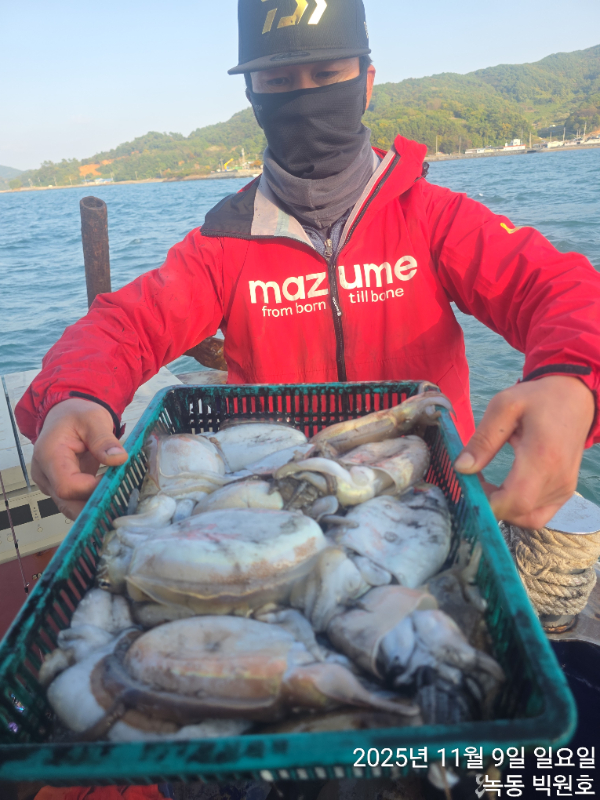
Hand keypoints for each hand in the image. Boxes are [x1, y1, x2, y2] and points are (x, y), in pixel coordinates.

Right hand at [31, 399, 127, 519]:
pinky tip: (110, 501)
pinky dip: (91, 503)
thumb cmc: (77, 415)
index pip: (67, 486)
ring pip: (70, 506)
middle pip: (66, 502)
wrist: (66, 415)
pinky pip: (74, 502)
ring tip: (118, 503)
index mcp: (49, 456)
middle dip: (93, 506)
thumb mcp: (94, 419)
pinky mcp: (60, 487)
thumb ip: (104, 440)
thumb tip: (119, 458)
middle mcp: (45, 474)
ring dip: (93, 507)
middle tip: (120, 502)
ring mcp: (50, 483)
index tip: (113, 481)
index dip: (91, 489)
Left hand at [454, 376, 594, 527]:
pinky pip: (538, 514)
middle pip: (518, 512)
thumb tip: (461, 468)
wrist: (574, 398)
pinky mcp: (565, 493)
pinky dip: (517, 509)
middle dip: (488, 503)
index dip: (486, 503)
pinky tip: (504, 488)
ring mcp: (564, 489)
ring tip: (487, 483)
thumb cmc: (538, 399)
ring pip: (526, 518)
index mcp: (543, 457)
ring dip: (501, 507)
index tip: (467, 484)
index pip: (515, 501)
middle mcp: (558, 479)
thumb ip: (483, 440)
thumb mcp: (504, 407)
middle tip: (473, 479)